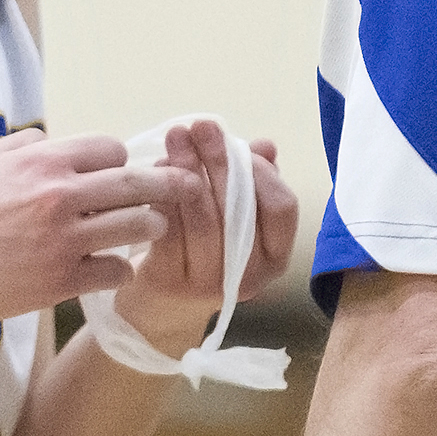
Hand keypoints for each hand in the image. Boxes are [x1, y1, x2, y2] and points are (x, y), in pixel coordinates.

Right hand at [0, 131, 179, 319]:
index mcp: (42, 162)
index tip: (124, 174)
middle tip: (188, 189)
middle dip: (169, 186)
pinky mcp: (59, 280)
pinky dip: (122, 269)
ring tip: (153, 230)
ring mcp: (62, 240)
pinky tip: (117, 268)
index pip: (111, 150)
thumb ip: (25, 144)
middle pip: (138, 184)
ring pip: (138, 226)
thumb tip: (55, 137)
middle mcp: (58, 196)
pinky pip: (115, 270)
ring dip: (152, 227)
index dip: (121, 162)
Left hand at [109, 121, 301, 351]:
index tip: (238, 143)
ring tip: (176, 138)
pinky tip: (153, 171)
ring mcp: (210, 284)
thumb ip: (252, 183)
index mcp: (276, 258)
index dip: (262, 173)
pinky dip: (163, 194)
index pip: (283, 208)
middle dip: (218, 158)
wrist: (158, 309)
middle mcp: (250, 277)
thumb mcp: (233, 217)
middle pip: (239, 206)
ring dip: (187, 168)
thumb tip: (266, 147)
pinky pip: (169, 228)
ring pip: (203, 216)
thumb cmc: (203, 251)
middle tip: (200, 125)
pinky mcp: (171, 283)